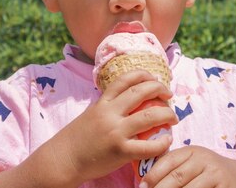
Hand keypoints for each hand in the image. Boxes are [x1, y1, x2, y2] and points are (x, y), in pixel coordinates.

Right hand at [51, 69, 177, 183]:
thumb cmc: (77, 139)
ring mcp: (115, 131)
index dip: (144, 75)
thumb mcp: (91, 114)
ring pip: (149, 115)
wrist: (62, 160)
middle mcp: (109, 113)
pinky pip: (148, 146)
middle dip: (160, 89)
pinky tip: (166, 141)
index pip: (125, 79)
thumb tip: (128, 102)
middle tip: (169, 94)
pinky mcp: (120, 151)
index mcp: (102, 102)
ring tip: (173, 117)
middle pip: (141, 92)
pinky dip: (162, 142)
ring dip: (167, 114)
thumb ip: (109, 107)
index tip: (154, 78)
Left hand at [140, 145, 235, 187]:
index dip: (152, 175)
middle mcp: (205, 160)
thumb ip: (173, 166)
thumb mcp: (192, 162)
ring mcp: (216, 174)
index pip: (168, 161)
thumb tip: (144, 182)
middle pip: (177, 178)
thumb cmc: (206, 171)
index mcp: (192, 151)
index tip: (142, 187)